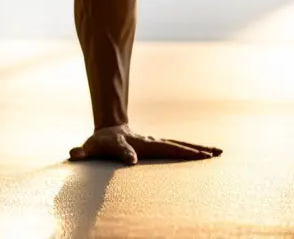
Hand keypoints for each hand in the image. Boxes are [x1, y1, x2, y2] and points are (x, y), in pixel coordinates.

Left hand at [69, 125, 221, 164]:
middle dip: (187, 150)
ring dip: (198, 149)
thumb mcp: (89, 148)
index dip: (125, 155)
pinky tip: (209, 154)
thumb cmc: (99, 143)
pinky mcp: (161, 146)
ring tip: (218, 152)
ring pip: (179, 146)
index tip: (131, 161)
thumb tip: (75, 153)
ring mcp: (156, 143)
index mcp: (126, 144)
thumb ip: (82, 151)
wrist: (109, 131)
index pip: (127, 151)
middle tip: (208, 155)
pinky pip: (180, 149)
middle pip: (168, 146)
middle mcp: (146, 142)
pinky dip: (195, 151)